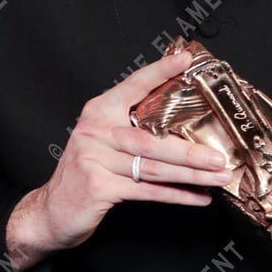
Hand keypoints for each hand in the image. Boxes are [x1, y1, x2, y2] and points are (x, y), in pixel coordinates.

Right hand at [6, 50, 231, 267]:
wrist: (51, 211)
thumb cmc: (85, 174)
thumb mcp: (102, 143)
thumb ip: (131, 130)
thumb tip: (181, 129)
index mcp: (99, 112)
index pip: (134, 86)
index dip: (160, 72)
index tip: (185, 60)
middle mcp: (96, 131)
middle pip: (151, 139)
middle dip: (190, 150)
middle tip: (220, 155)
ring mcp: (95, 159)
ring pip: (153, 167)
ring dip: (191, 174)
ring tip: (218, 175)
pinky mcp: (98, 186)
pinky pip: (147, 191)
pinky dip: (176, 195)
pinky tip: (199, 196)